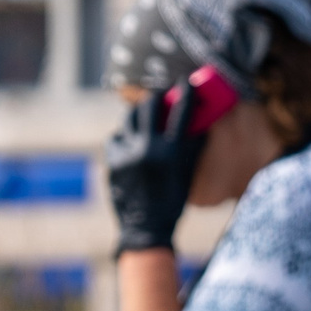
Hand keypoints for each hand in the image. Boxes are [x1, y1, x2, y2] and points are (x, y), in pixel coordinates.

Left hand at [104, 88, 204, 253]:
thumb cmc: (173, 201)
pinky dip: (125, 137)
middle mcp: (149, 149)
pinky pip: (117, 138)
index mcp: (173, 152)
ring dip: (139, 114)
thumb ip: (191, 147)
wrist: (146, 228)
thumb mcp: (187, 173)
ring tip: (145, 116)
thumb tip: (198, 122)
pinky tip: (130, 143)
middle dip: (156, 96)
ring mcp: (128, 155)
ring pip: (130, 119)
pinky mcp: (113, 162)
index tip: (186, 82)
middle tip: (160, 94)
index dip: (186, 93)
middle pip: (150, 107)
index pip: (183, 112)